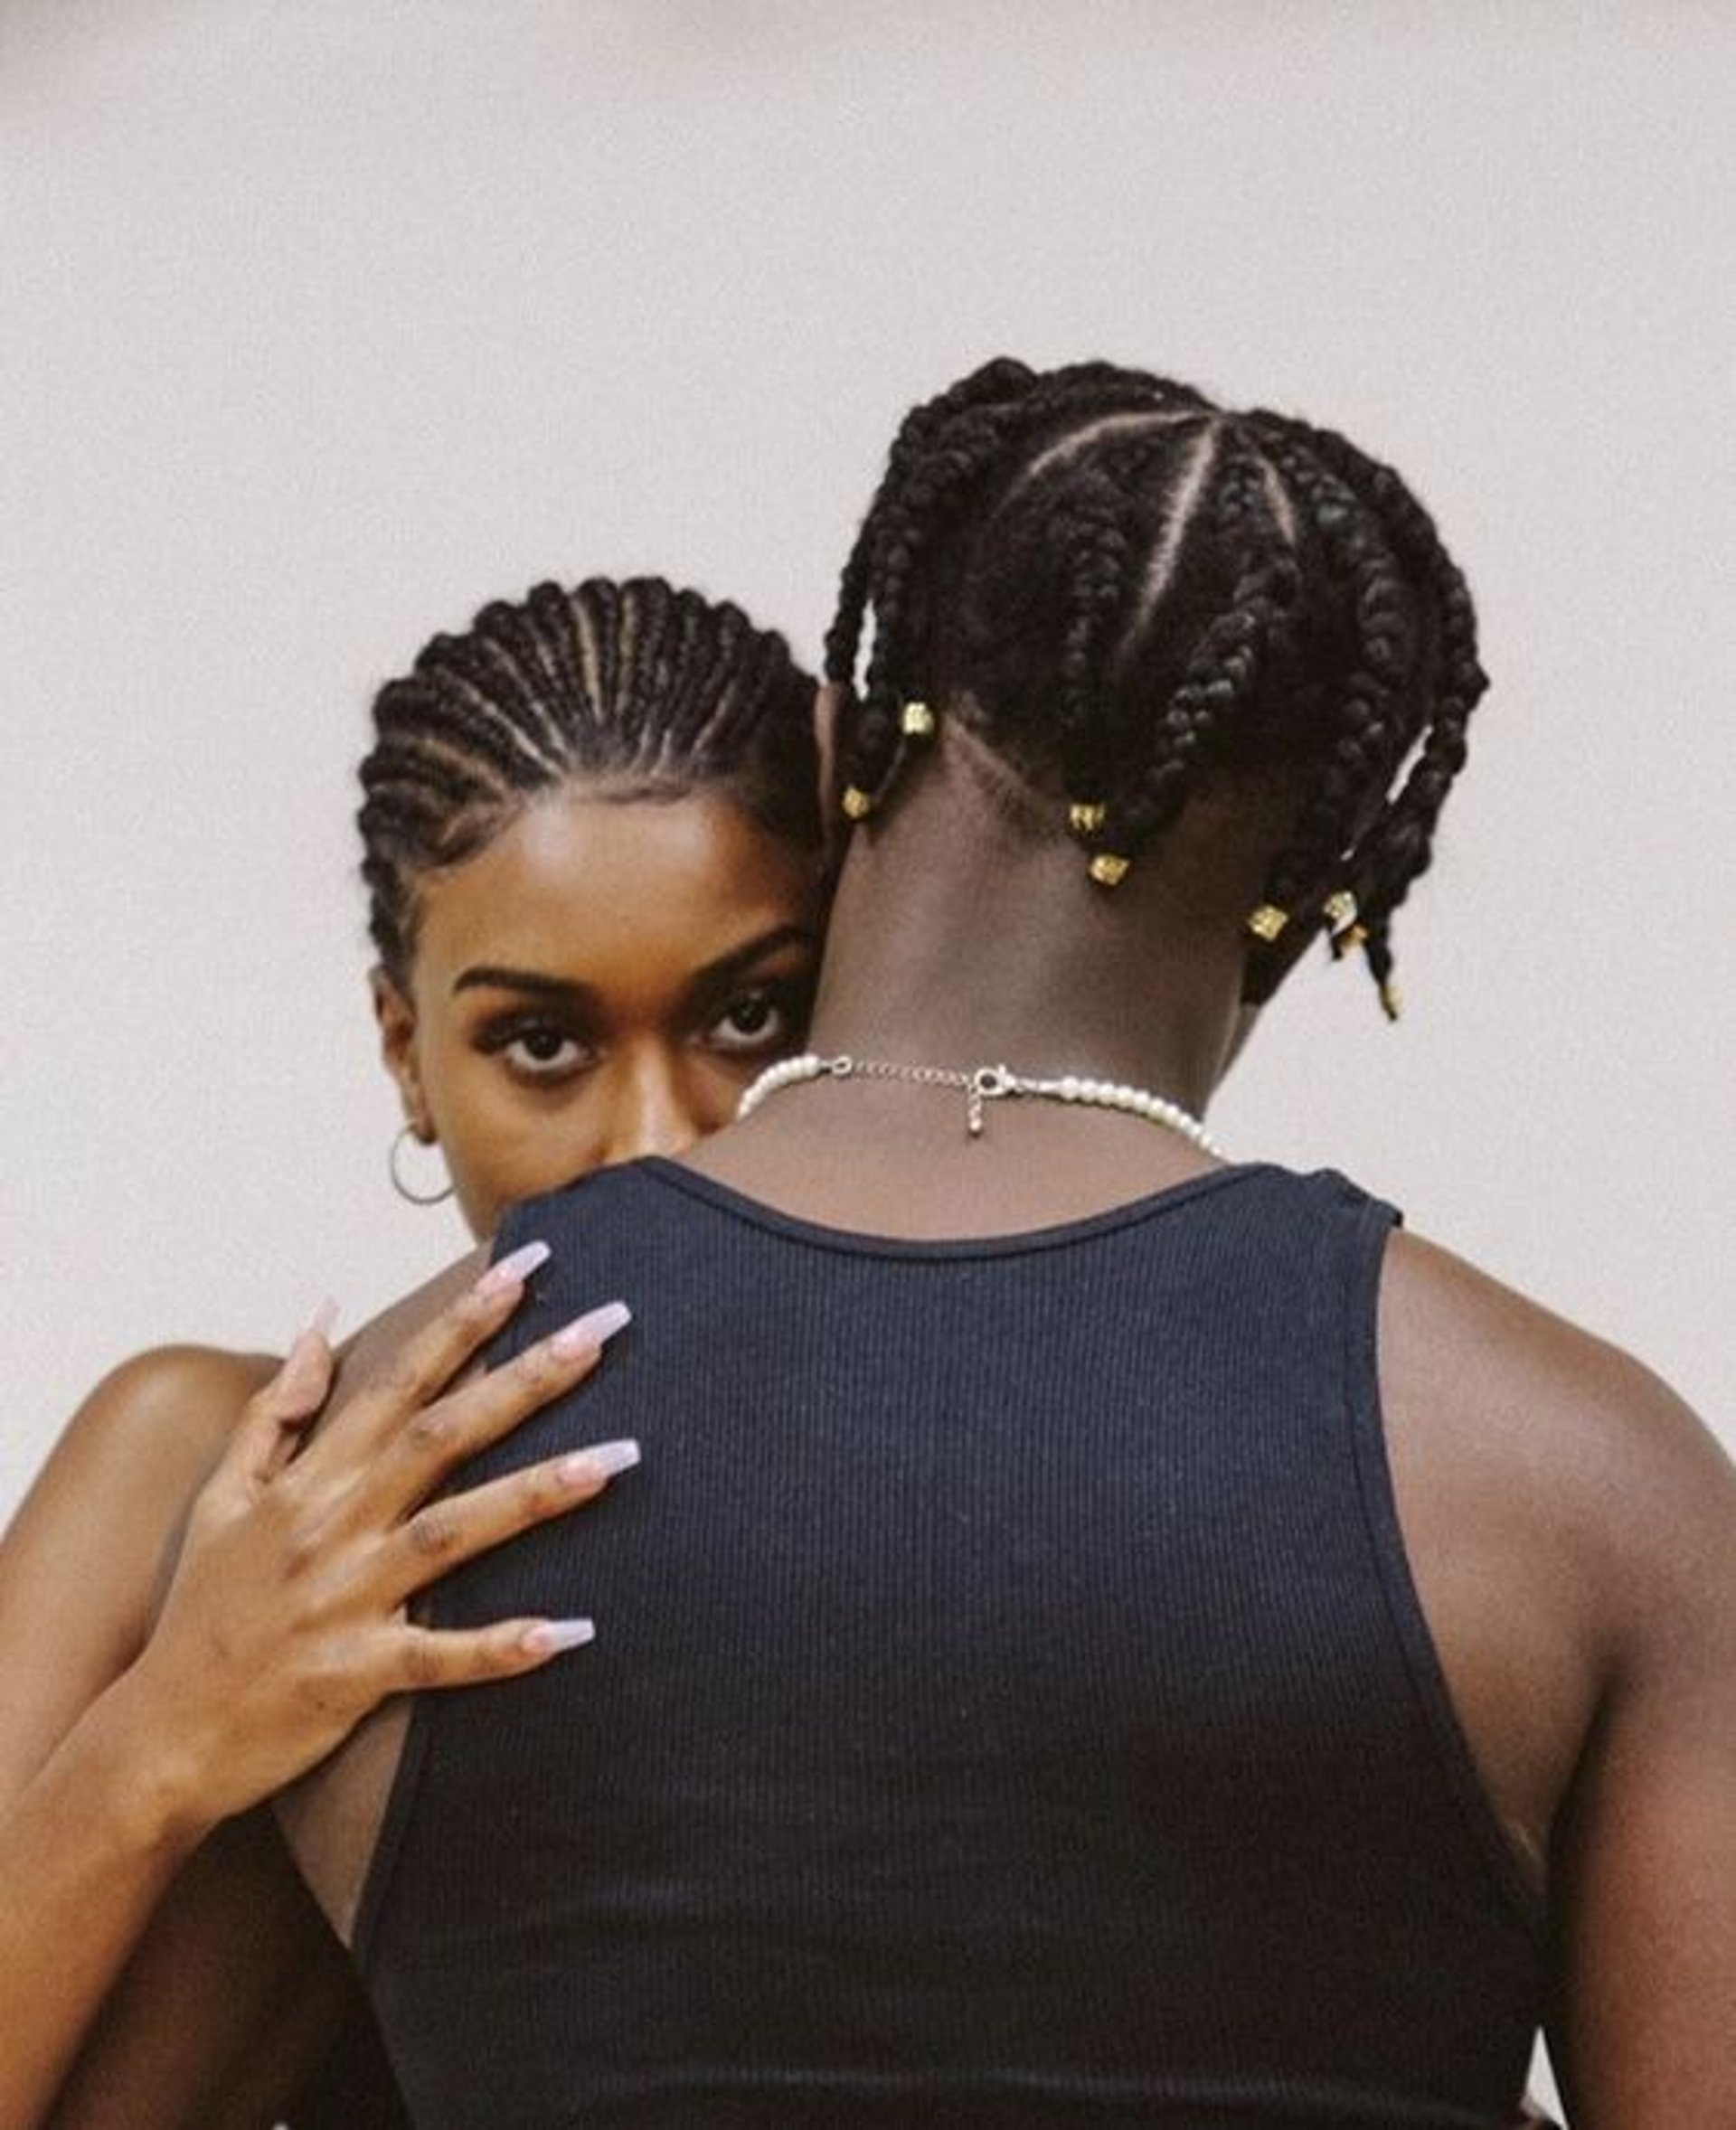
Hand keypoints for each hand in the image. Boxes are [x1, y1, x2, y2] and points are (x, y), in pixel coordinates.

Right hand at [120, 1246, 633, 1832]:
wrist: (162, 1736)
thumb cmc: (204, 1610)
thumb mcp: (223, 1496)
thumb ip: (275, 1407)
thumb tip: (321, 1317)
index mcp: (312, 1480)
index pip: (400, 1379)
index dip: (465, 1319)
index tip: (530, 1266)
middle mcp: (335, 1526)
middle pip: (443, 1435)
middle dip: (528, 1378)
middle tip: (607, 1329)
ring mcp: (348, 1599)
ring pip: (456, 1533)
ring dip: (538, 1493)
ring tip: (618, 1457)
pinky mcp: (357, 1674)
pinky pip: (440, 1656)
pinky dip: (501, 1646)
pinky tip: (569, 1630)